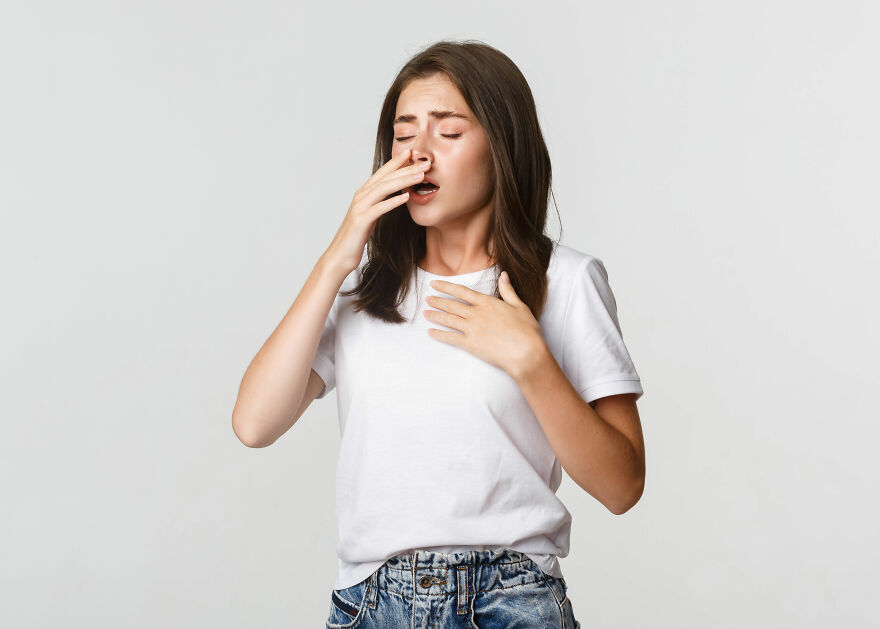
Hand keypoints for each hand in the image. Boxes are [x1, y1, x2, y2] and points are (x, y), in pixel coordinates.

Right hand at [324, 147, 431, 273]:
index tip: (412, 153)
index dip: (396, 162)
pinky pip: (379, 208)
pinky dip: (393, 201)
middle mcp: (361, 196)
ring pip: (384, 189)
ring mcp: (360, 207)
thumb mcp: (370, 216)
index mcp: (363, 194)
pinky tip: (406, 197)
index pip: (382, 173)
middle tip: (424, 162)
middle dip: (406, 168)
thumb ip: (379, 204)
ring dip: (403, 181)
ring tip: (420, 176)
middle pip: (386, 177)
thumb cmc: (356, 237)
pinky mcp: (361, 220)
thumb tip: (394, 197)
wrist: (340, 255)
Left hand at [424, 271, 545, 377]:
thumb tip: (503, 275)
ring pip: (448, 320)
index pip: (461, 291)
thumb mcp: (520, 306)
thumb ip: (508, 290)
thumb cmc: (526, 330)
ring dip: (435, 315)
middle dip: (437, 301)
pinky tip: (431, 332)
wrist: (525, 353)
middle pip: (451, 305)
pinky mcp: (470, 344)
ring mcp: (471, 329)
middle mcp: (476, 314)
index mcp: (487, 303)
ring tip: (425, 313)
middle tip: (427, 299)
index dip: (446, 287)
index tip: (434, 284)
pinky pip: (450, 338)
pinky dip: (439, 334)